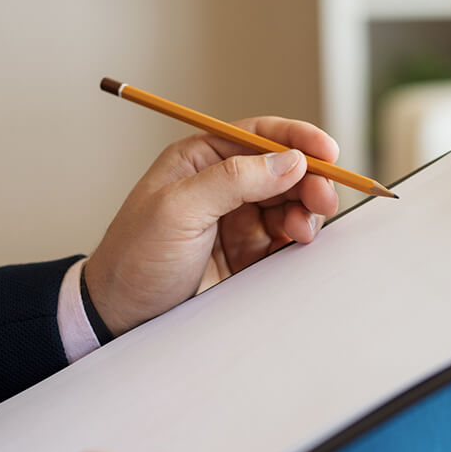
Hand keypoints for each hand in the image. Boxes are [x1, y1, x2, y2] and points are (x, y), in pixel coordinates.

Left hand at [86, 118, 341, 334]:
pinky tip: (297, 244)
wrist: (122, 315)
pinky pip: (286, 237)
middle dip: (309, 181)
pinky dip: (299, 238)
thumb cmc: (136, 258)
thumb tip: (289, 160)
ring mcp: (237, 218)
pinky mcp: (247, 251)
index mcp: (201, 160)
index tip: (328, 153)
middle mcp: (223, 184)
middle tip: (324, 199)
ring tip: (302, 231)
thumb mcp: (179, 210)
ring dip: (305, 212)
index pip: (259, 136)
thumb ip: (234, 180)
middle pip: (283, 170)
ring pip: (290, 203)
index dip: (297, 139)